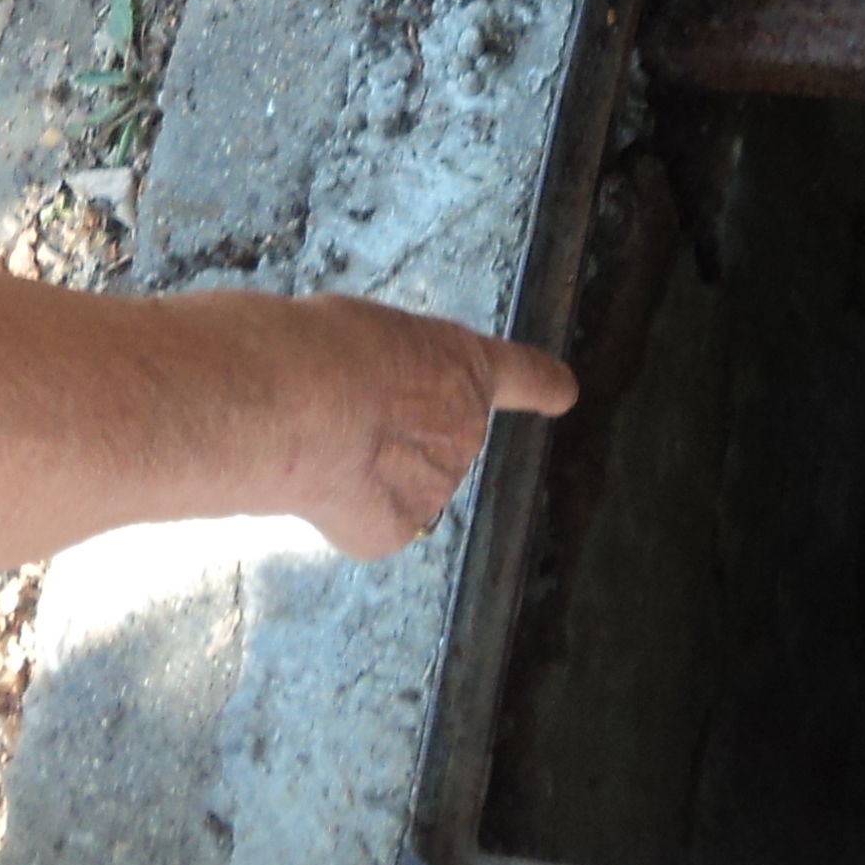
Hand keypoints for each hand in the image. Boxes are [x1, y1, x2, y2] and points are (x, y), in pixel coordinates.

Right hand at [290, 295, 580, 560]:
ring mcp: (439, 487)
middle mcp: (467, 431)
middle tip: (336, 415)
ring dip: (358, 472)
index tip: (563, 392)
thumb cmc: (326, 349)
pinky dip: (341, 510)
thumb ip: (389, 370)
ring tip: (321, 441)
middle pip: (429, 441)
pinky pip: (369, 523)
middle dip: (385, 436)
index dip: (543, 386)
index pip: (521, 375)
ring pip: (392, 485)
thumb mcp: (370, 333)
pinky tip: (320, 482)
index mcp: (463, 366)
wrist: (302, 403)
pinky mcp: (400, 531)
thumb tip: (361, 410)